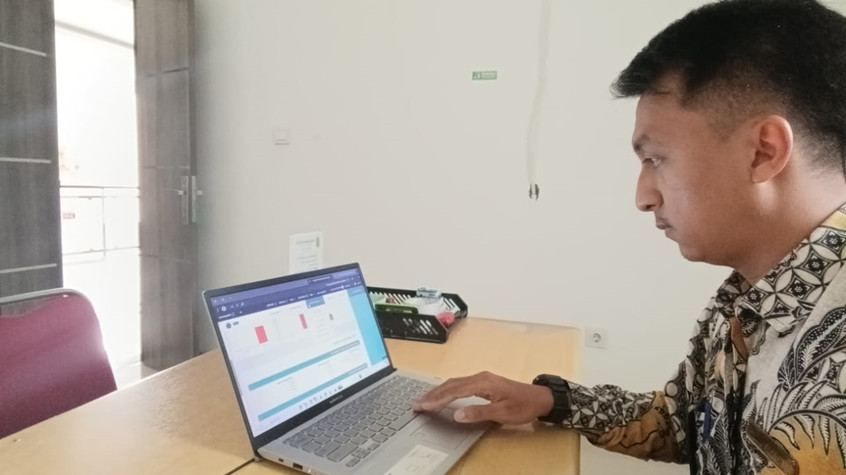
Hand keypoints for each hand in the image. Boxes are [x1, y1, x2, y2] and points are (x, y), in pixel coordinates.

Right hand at [413, 371, 553, 424]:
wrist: (540, 398)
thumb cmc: (523, 406)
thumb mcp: (502, 413)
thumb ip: (478, 412)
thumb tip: (456, 414)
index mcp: (483, 383)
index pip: (454, 390)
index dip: (437, 399)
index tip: (424, 405)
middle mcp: (480, 377)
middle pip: (451, 384)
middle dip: (433, 394)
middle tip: (417, 404)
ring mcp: (482, 378)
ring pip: (455, 383)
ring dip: (439, 391)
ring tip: (425, 400)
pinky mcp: (484, 382)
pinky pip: (461, 384)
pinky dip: (448, 390)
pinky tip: (442, 395)